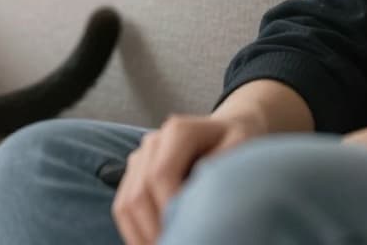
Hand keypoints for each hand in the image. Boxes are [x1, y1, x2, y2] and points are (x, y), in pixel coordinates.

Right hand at [112, 113, 263, 244]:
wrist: (226, 131)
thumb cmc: (238, 142)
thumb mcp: (243, 145)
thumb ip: (223, 166)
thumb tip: (201, 198)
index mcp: (177, 132)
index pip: (161, 173)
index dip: (169, 207)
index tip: (189, 233)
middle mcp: (152, 144)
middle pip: (138, 192)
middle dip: (154, 229)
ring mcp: (140, 159)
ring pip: (125, 203)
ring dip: (140, 235)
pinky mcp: (135, 175)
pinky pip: (123, 207)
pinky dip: (134, 232)